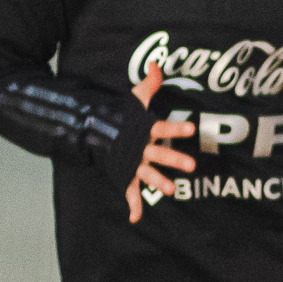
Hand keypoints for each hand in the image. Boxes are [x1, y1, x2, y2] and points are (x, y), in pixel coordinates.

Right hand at [123, 62, 196, 223]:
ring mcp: (132, 162)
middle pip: (159, 154)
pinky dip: (133, 205)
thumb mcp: (134, 98)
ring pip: (147, 175)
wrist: (90, 130)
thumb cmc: (119, 115)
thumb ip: (150, 83)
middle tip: (192, 167)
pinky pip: (129, 192)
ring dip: (158, 182)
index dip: (176, 129)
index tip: (190, 130)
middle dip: (174, 161)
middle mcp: (140, 148)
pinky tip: (136, 218)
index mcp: (144, 130)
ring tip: (171, 191)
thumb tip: (157, 63)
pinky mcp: (124, 174)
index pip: (163, 128)